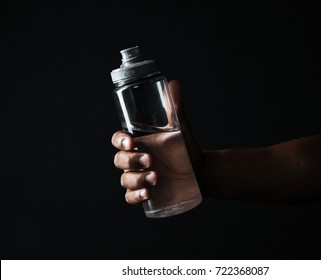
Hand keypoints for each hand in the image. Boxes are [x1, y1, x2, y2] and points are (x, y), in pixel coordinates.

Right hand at [111, 80, 202, 203]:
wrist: (200, 172)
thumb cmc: (186, 149)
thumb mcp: (181, 129)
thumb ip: (176, 108)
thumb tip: (173, 83)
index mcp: (139, 143)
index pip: (119, 140)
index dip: (119, 141)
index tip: (132, 142)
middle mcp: (135, 160)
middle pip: (119, 160)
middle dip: (132, 160)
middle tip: (150, 160)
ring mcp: (138, 177)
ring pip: (125, 180)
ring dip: (137, 179)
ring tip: (156, 178)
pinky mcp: (145, 193)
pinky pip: (131, 197)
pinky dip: (136, 196)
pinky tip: (148, 193)